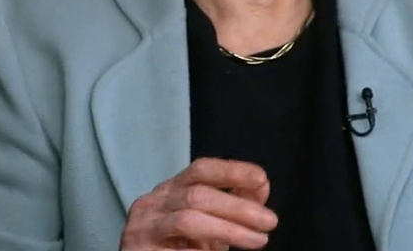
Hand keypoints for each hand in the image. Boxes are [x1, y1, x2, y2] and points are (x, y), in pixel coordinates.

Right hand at [119, 157, 277, 250]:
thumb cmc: (179, 245)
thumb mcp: (208, 221)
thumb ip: (232, 202)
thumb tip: (261, 187)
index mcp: (171, 189)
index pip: (201, 169)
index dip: (232, 171)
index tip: (261, 179)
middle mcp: (152, 204)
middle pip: (197, 195)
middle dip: (238, 207)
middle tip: (270, 221)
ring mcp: (142, 229)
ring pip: (188, 220)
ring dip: (229, 230)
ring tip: (258, 241)